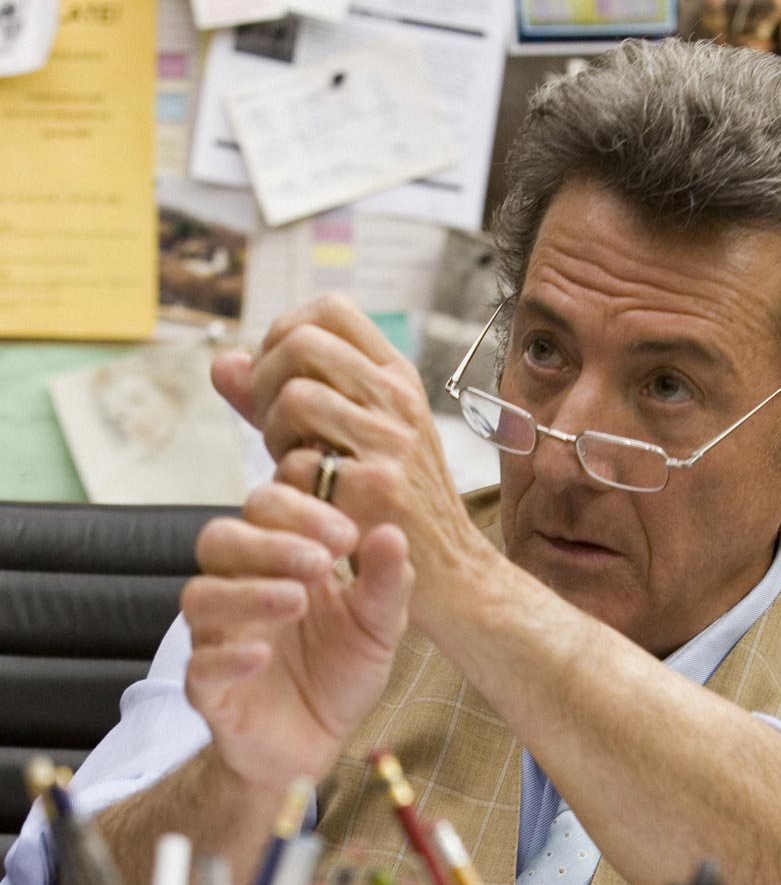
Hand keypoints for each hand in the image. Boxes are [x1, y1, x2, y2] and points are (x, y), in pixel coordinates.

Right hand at [181, 482, 412, 793]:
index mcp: (277, 562)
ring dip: (248, 592)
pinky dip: (229, 656)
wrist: (315, 745)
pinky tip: (263, 656)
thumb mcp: (379, 627)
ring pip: (200, 597)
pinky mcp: (209, 689)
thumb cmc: (340, 672)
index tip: (347, 537)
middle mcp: (238, 589)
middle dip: (268, 543)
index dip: (300, 512)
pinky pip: (201, 665)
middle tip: (319, 563)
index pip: (266, 508)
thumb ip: (388, 583)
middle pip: (219, 540)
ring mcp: (218, 638)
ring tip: (298, 601)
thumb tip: (391, 533)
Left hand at [210, 294, 491, 633]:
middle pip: (303, 343)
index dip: (285, 333)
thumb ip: (283, 399)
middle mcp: (398, 401)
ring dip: (274, 434)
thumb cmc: (395, 506)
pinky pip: (298, 465)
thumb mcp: (355, 438)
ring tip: (294, 465)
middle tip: (275, 428)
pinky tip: (308, 506)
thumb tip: (223, 362)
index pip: (331, 310)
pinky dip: (288, 488)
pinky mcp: (377, 491)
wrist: (452, 574)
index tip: (278, 379)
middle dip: (267, 381)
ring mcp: (391, 443)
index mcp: (397, 378)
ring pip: (296, 397)